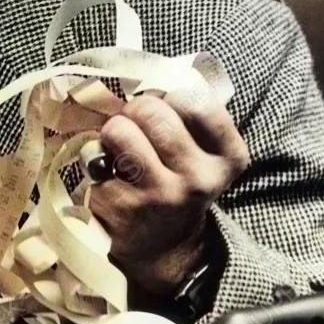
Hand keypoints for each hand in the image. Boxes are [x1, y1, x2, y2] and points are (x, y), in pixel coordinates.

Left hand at [89, 92, 249, 295]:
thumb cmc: (181, 182)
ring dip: (113, 131)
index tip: (168, 107)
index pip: (197, 101)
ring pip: (120, 131)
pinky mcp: (122, 207)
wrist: (167, 248)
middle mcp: (199, 179)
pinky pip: (95, 159)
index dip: (173, 96)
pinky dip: (95, 159)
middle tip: (134, 121)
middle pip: (152, 112)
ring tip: (119, 145)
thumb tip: (152, 75)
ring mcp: (160, 196)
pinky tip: (108, 174)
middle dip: (136, 109)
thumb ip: (191, 115)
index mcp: (228, 158)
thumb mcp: (204, 152)